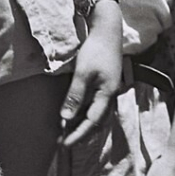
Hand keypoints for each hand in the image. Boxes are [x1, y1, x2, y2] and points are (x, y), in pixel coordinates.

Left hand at [60, 2, 122, 146]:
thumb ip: (75, 96)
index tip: (64, 144)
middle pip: (97, 120)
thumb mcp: (83, 73)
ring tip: (67, 130)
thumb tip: (66, 119)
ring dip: (83, 123)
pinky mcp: (106, 82)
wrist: (108, 30)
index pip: (92, 121)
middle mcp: (110, 94)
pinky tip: (76, 112)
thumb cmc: (96, 50)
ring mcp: (109, 88)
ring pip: (97, 113)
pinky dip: (85, 112)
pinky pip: (96, 104)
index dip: (78, 134)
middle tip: (64, 141)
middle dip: (81, 133)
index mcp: (107, 94)